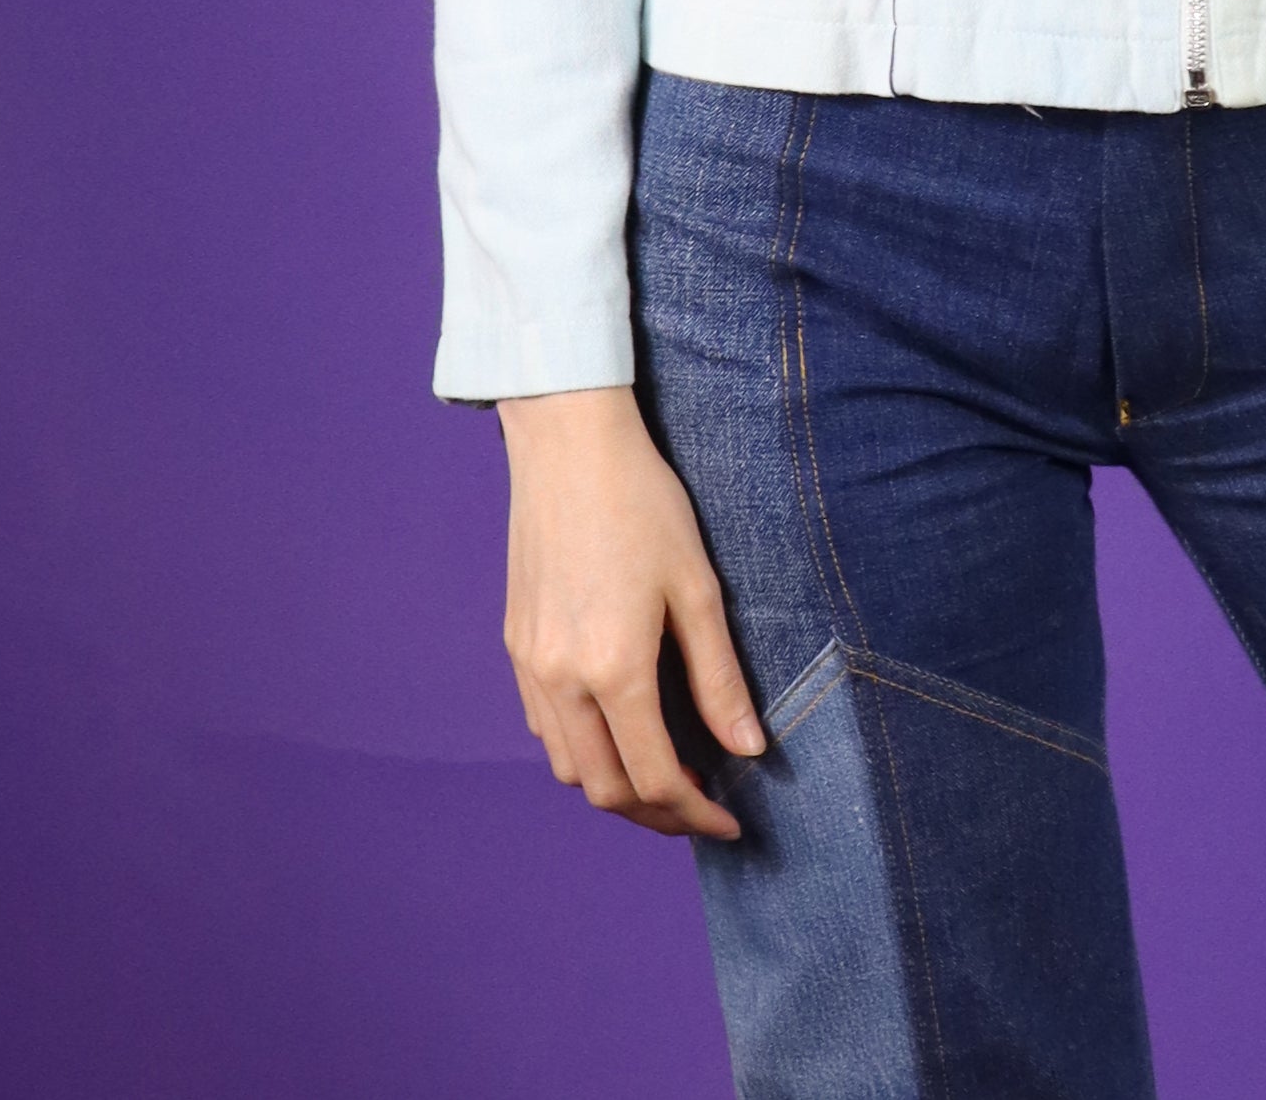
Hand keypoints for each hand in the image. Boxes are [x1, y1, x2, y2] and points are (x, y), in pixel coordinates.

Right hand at [499, 386, 766, 836]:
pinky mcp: (516, 645)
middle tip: (701, 809)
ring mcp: (530, 665)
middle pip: (605, 790)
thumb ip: (719, 677)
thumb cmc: (643, 504)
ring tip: (666, 772)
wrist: (569, 445)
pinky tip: (617, 728)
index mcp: (613, 669)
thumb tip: (749, 750)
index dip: (695, 814)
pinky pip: (545, 728)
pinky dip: (582, 750)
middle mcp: (561, 679)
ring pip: (569, 767)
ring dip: (616, 786)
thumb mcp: (696, 587)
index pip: (655, 778)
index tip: (730, 821)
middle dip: (657, 814)